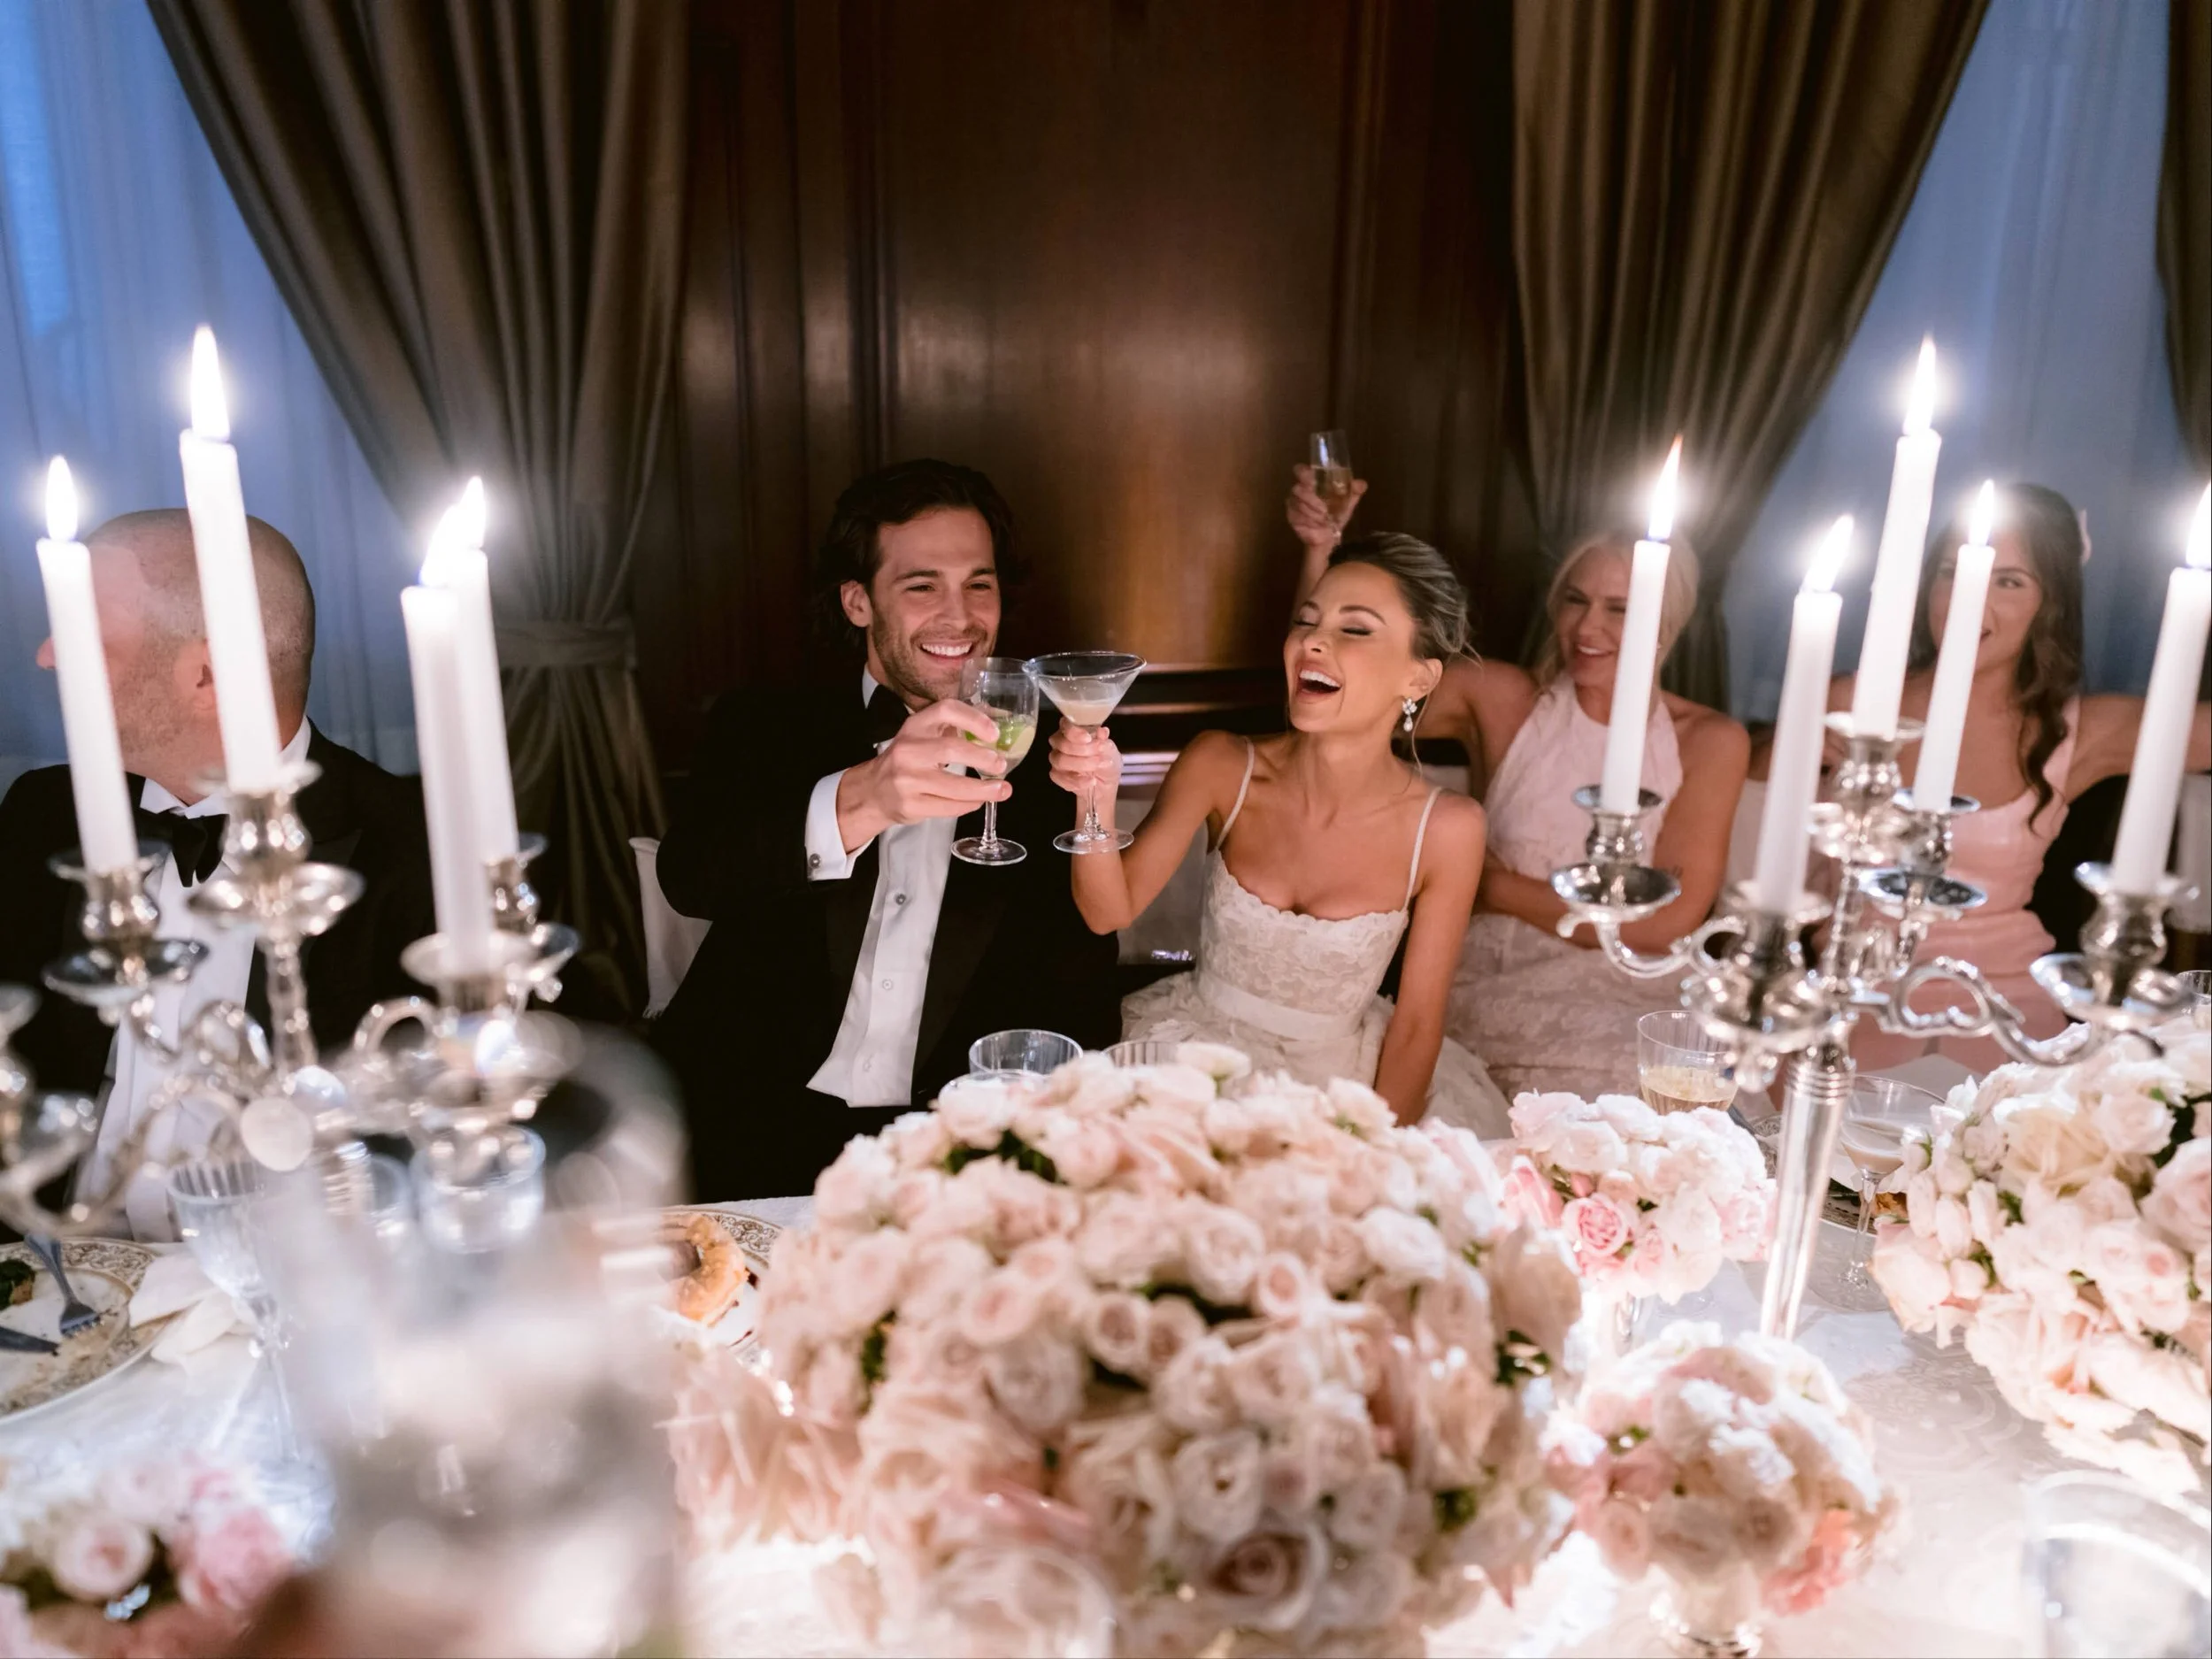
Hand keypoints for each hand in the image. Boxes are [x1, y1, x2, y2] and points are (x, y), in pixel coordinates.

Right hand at [836, 699, 1008, 848]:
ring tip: (1002, 790)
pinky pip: (947, 807)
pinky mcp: (910, 805)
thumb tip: (997, 728)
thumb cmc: (908, 761)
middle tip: (1001, 765)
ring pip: (953, 786)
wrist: (873, 791)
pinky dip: (969, 805)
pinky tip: (979, 801)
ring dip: (983, 790)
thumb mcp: (922, 737)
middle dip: (982, 758)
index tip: (994, 733)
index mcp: (915, 726)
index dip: (974, 719)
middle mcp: (908, 750)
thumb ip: (952, 730)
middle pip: (951, 749)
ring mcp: (907, 780)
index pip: (946, 710)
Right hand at [1048, 723, 1121, 799]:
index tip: (1088, 738)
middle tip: (1100, 751)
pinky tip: (1091, 781)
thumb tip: (1102, 731)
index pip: (1065, 725)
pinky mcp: (1057, 775)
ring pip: (1060, 760)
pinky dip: (1077, 781)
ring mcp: (1057, 759)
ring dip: (1081, 763)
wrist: (1107, 782)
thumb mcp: (1110, 749)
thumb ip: (1104, 740)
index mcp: (1072, 730)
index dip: (1074, 732)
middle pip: (1061, 744)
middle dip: (1083, 749)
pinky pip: (1060, 777)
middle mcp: (1061, 743)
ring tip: (1098, 765)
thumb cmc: (1106, 759)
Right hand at [1286, 462, 1366, 551]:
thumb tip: (1361, 484)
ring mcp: (1292, 503)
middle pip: (1298, 488)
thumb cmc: (1336, 514)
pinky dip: (1308, 520)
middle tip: (1324, 509)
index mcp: (1312, 481)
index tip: (1313, 480)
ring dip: (1313, 512)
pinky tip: (1316, 524)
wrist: (1328, 536)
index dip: (1304, 473)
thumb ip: (1354, 491)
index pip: (1301, 470)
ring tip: (1324, 518)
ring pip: (1299, 504)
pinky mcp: (1290, 515)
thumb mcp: (1348, 502)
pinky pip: (1296, 515)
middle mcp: (1299, 489)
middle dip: (1312, 499)